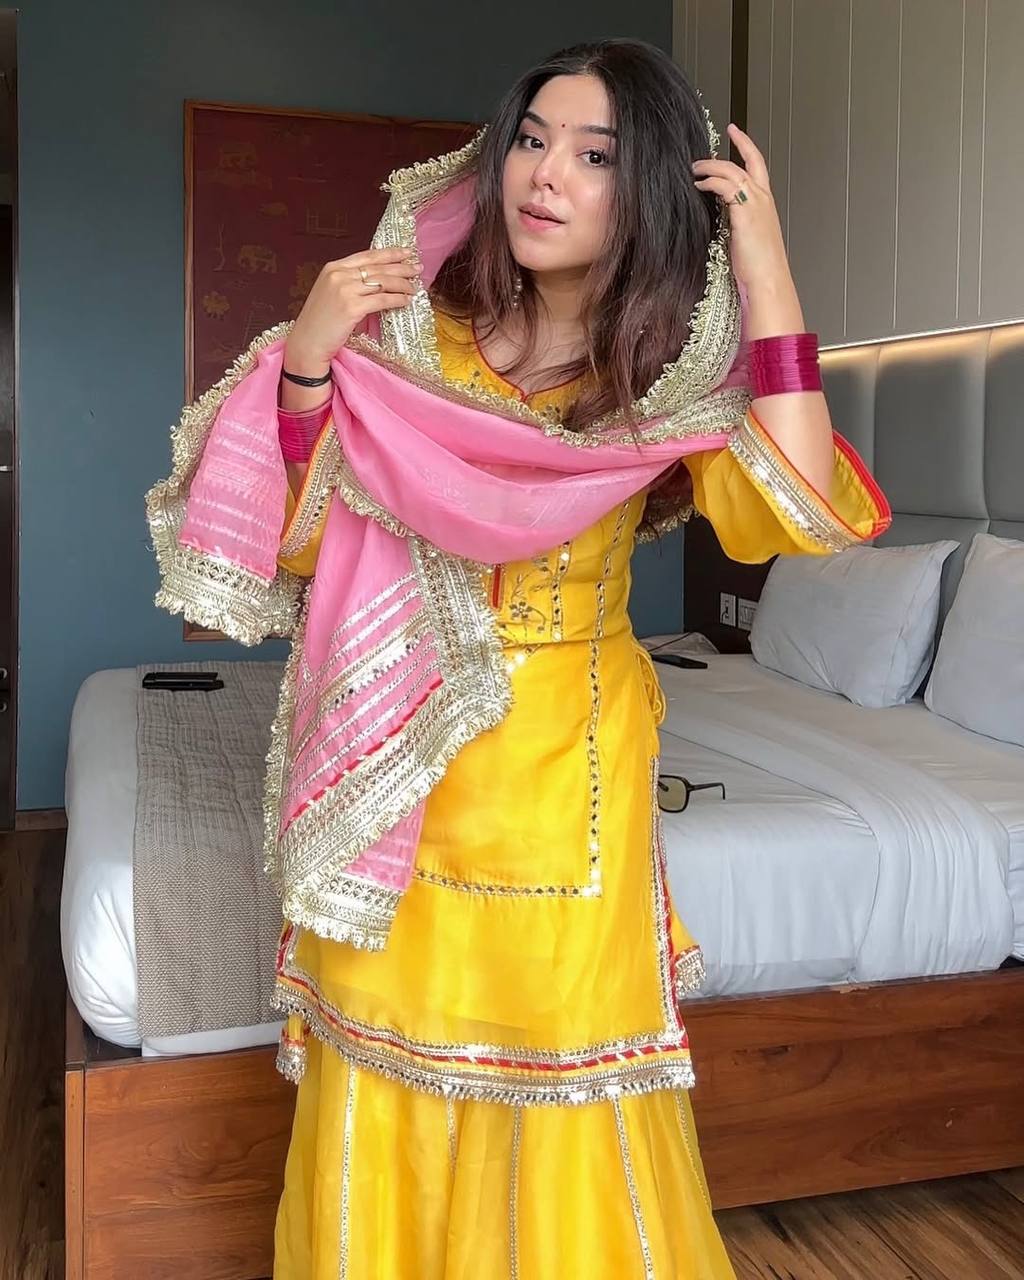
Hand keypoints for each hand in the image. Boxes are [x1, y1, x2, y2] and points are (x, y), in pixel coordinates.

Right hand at [284, 247, 421, 372]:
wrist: (307, 342)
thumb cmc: (319, 323)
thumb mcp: (330, 293)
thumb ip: (349, 283)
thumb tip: (377, 282)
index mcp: (333, 268)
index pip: (368, 256)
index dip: (390, 253)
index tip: (406, 253)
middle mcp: (339, 274)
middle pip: (378, 267)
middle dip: (401, 267)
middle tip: (418, 268)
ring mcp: (345, 290)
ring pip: (382, 282)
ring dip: (402, 284)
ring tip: (414, 287)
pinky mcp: (352, 307)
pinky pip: (381, 300)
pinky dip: (396, 300)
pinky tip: (405, 301)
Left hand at [692, 124, 791, 294]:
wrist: (767, 279)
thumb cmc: (758, 267)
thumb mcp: (747, 238)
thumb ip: (738, 222)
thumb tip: (723, 218)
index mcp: (765, 204)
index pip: (757, 167)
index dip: (747, 148)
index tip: (736, 134)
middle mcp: (762, 199)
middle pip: (749, 161)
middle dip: (736, 145)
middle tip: (719, 139)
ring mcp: (755, 204)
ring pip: (732, 171)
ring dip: (711, 167)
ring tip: (695, 169)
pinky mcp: (743, 212)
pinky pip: (724, 186)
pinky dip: (710, 182)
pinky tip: (699, 186)